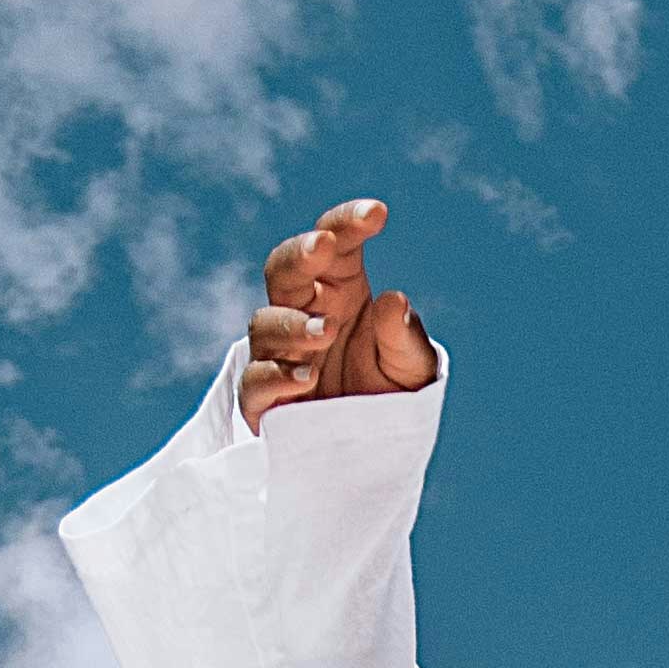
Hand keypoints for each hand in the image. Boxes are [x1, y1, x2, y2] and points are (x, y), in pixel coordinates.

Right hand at [240, 196, 437, 422]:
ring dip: (292, 323)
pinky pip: (255, 381)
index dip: (346, 221)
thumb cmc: (391, 395)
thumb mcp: (413, 368)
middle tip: (322, 245)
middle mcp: (305, 312)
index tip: (377, 213)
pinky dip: (276, 377)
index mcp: (341, 289)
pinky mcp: (265, 399)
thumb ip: (405, 337)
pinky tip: (307, 378)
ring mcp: (280, 354)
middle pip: (283, 269)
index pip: (334, 240)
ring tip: (326, 332)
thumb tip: (393, 301)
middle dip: (299, 253)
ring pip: (263, 322)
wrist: (375, 454)